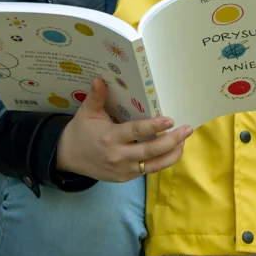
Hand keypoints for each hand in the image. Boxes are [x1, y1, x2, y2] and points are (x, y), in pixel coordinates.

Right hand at [56, 77, 191, 181]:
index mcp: (109, 138)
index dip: (153, 126)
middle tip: (187, 129)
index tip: (170, 120)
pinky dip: (162, 162)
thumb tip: (100, 78)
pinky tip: (172, 150)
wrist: (68, 158)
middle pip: (150, 151)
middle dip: (172, 141)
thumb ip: (96, 96)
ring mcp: (123, 169)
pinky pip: (148, 170)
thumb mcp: (86, 113)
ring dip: (172, 154)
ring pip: (154, 165)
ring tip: (184, 141)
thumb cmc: (80, 132)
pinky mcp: (125, 178)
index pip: (135, 132)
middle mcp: (118, 156)